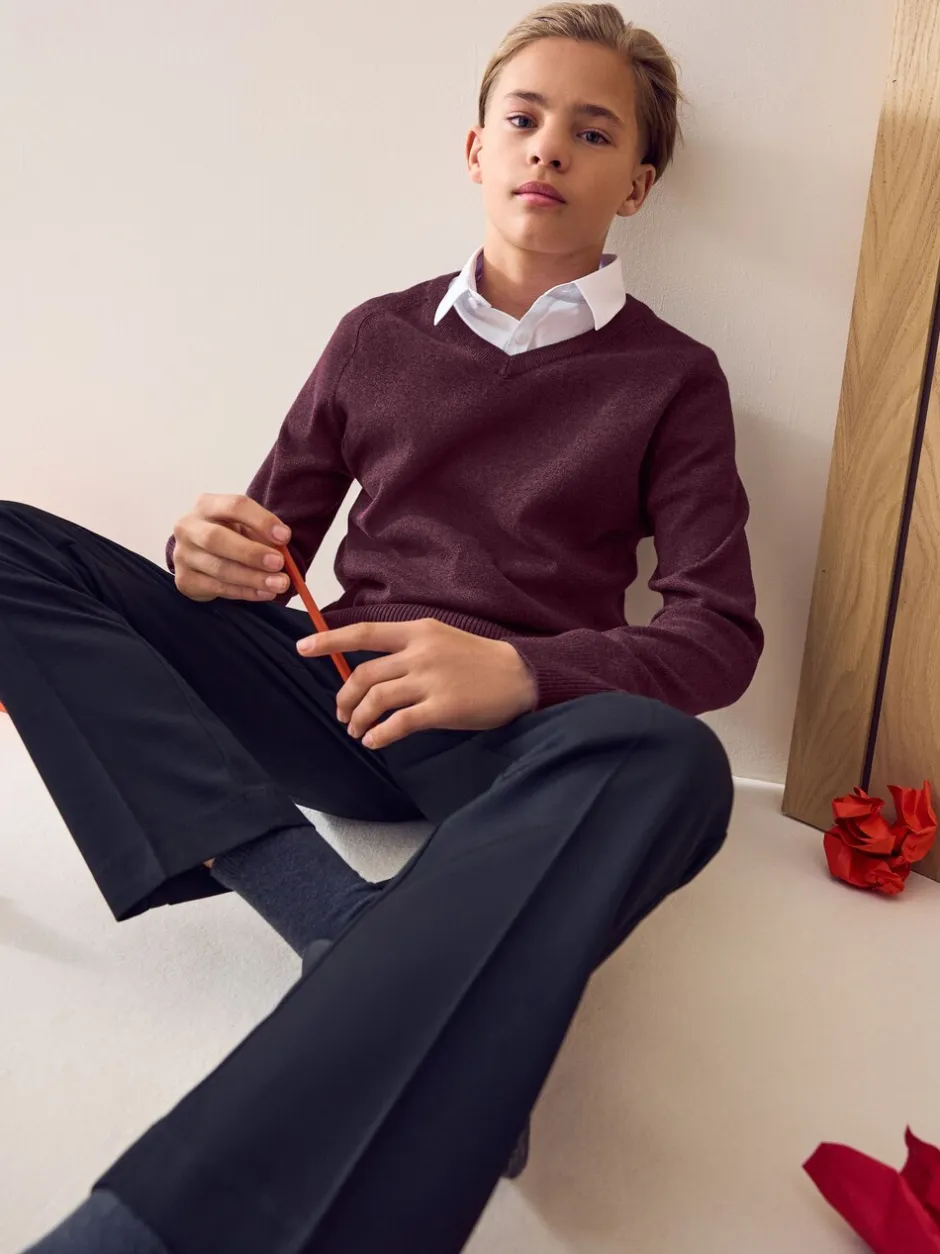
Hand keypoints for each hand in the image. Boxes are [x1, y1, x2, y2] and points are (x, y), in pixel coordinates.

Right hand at [172, 493, 292, 601]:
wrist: (200, 554)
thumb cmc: (229, 535)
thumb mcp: (244, 526)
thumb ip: (261, 533)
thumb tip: (281, 548)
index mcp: (207, 505)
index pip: (233, 506)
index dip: (260, 521)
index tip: (284, 536)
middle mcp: (188, 527)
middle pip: (216, 538)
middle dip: (251, 553)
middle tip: (278, 563)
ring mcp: (182, 554)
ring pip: (218, 568)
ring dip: (253, 578)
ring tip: (278, 584)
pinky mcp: (184, 580)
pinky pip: (217, 588)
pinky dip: (244, 592)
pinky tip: (264, 593)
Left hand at [297, 618, 537, 748]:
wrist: (520, 675)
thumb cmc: (476, 659)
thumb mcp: (439, 639)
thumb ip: (405, 649)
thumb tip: (367, 670)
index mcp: (417, 631)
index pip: (363, 633)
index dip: (328, 640)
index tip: (302, 647)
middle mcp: (420, 652)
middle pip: (363, 675)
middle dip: (344, 698)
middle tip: (342, 715)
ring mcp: (431, 680)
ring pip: (376, 700)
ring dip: (358, 719)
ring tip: (357, 731)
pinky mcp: (443, 708)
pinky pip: (398, 723)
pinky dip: (379, 734)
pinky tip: (374, 741)